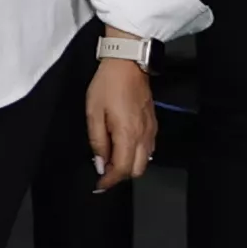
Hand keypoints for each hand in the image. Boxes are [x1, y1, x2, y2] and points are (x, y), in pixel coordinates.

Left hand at [84, 54, 157, 187]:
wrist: (127, 63)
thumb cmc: (108, 85)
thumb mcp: (93, 113)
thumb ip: (97, 142)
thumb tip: (100, 164)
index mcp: (128, 134)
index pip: (123, 169)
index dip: (110, 181)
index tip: (100, 185)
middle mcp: (143, 136)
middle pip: (137, 170)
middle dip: (121, 175)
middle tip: (105, 172)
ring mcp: (151, 130)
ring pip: (145, 160)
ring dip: (130, 165)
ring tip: (112, 159)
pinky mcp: (153, 123)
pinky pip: (148, 148)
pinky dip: (137, 154)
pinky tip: (124, 147)